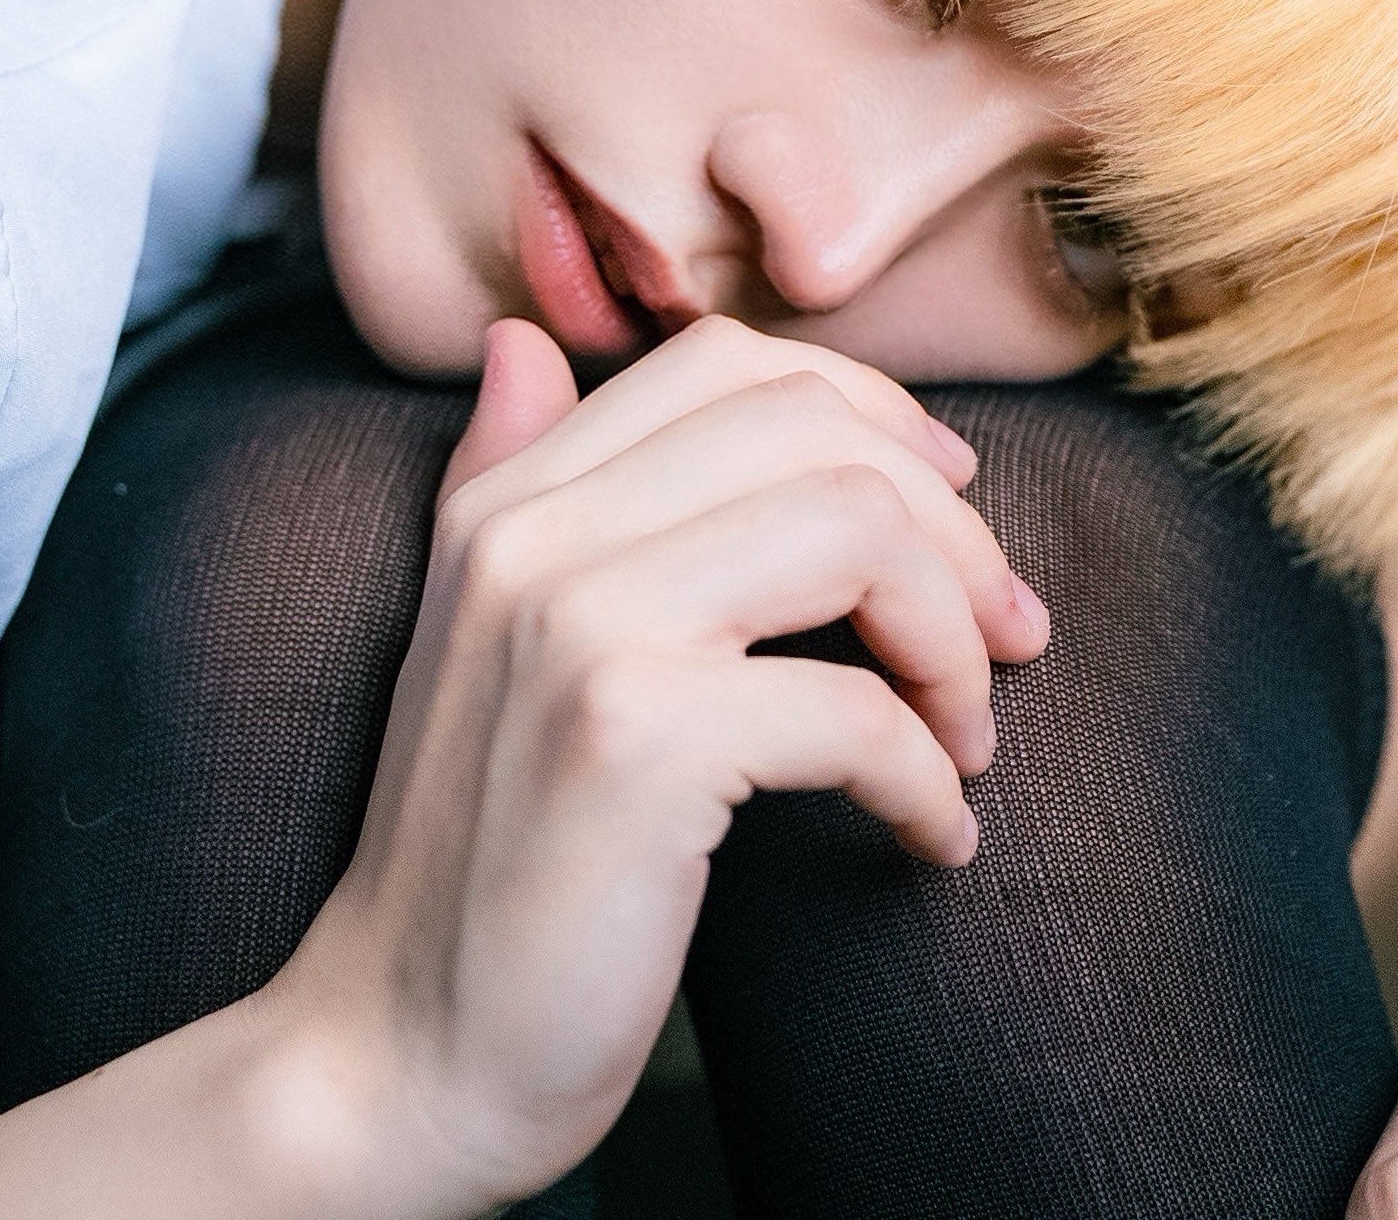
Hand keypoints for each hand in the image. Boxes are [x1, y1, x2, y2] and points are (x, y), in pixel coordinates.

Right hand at [269, 313, 1049, 1217]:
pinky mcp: (635, 742)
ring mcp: (580, 628)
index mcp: (510, 500)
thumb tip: (524, 342)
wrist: (395, 1055)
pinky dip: (928, 777)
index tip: (949, 512)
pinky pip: (855, 709)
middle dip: (949, 529)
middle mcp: (534, 535)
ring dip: (954, 640)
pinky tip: (930, 835)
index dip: (873, 417)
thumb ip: (507, 476)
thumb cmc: (477, 858)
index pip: (728, 363)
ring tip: (964, 735)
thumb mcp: (478, 643)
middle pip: (815, 431)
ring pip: (855, 532)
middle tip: (1002, 637)